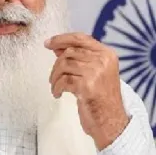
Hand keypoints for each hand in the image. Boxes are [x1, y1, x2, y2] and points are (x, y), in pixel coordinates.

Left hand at [45, 33, 129, 149]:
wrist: (111, 120)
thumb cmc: (101, 96)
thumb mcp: (95, 72)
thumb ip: (80, 57)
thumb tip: (56, 46)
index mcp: (107, 54)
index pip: (81, 38)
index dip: (61, 39)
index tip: (48, 43)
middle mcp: (103, 61)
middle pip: (69, 52)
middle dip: (56, 64)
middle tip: (53, 76)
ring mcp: (96, 73)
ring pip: (64, 65)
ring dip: (54, 77)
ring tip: (56, 86)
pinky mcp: (87, 86)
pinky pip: (63, 81)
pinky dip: (56, 87)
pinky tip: (58, 94)